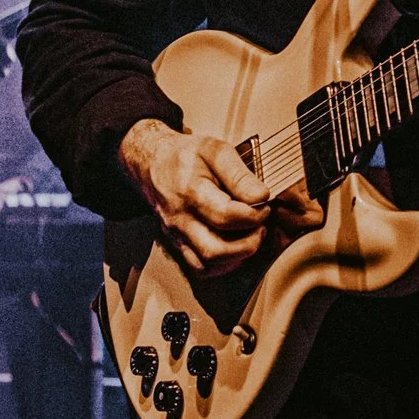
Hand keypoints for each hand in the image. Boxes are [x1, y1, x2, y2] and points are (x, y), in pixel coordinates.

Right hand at [117, 119, 319, 277]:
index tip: (264, 203)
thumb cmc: (188, 156)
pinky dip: (223, 265)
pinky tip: (236, 247)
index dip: (254, 215)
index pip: (226, 216)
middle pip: (215, 250)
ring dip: (237, 257)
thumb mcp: (215, 150)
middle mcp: (181, 219)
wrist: (154, 164)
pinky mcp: (177, 245)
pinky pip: (200, 268)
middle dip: (249, 243)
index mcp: (191, 192)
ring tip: (251, 236)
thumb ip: (239, 174)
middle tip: (260, 225)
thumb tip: (261, 196)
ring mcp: (177, 236)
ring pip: (207, 265)